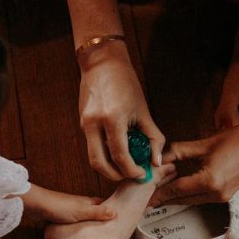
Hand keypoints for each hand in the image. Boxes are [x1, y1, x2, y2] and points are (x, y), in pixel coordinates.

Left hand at [22, 185, 114, 226]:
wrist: (37, 205)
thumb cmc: (59, 207)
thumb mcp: (81, 212)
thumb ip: (97, 213)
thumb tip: (116, 213)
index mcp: (89, 202)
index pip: (106, 205)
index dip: (114, 211)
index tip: (123, 218)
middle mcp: (83, 204)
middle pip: (98, 211)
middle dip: (104, 218)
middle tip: (113, 229)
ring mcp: (73, 210)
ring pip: (87, 217)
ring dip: (93, 223)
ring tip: (99, 234)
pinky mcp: (65, 215)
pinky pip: (78, 221)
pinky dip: (82, 226)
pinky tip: (81, 234)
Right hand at [78, 43, 163, 180]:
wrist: (102, 62)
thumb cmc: (126, 83)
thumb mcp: (143, 110)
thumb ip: (153, 137)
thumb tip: (155, 162)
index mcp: (113, 118)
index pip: (120, 156)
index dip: (131, 170)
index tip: (141, 174)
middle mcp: (95, 123)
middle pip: (100, 164)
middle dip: (115, 175)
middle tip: (129, 175)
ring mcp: (85, 123)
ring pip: (93, 157)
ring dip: (108, 167)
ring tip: (124, 166)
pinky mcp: (82, 122)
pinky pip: (92, 145)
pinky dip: (104, 153)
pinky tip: (117, 150)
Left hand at [151, 120, 238, 204]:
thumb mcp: (206, 143)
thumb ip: (180, 151)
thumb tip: (161, 156)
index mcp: (209, 181)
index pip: (176, 190)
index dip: (158, 192)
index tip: (144, 195)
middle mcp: (216, 194)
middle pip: (182, 199)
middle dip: (164, 198)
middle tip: (146, 196)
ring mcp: (223, 197)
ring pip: (191, 200)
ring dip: (176, 196)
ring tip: (159, 191)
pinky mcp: (227, 195)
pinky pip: (201, 197)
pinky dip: (188, 193)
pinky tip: (179, 187)